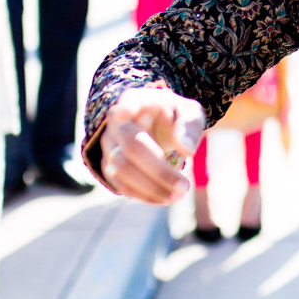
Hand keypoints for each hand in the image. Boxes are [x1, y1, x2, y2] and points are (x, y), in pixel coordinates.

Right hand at [95, 86, 206, 203]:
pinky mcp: (108, 166)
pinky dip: (144, 195)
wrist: (156, 126)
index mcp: (136, 100)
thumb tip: (186, 149)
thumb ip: (190, 125)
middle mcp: (116, 123)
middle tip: (185, 187)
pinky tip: (166, 198)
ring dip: (151, 188)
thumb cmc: (173, 117)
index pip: (129, 103)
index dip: (125, 109)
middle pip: (131, 147)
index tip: (123, 112)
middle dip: (159, 171)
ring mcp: (108, 145)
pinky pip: (121, 185)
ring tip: (178, 195)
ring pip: (120, 170)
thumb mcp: (189, 112)